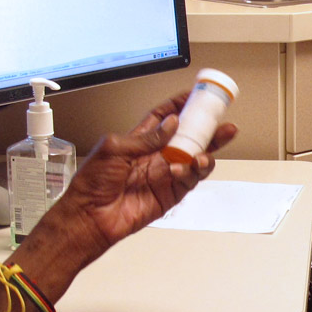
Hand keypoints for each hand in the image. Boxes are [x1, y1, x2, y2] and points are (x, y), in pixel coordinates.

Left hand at [51, 90, 237, 252]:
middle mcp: (155, 156)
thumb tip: (171, 124)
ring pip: (195, 159)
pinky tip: (182, 169)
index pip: (165, 117)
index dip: (181, 105)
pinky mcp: (170, 194)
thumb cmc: (92, 183)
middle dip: (206, 129)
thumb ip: (146, 137)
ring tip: (202, 153)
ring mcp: (165, 174)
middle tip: (221, 122)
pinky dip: (191, 172)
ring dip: (205, 153)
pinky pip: (190, 180)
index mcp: (140, 140)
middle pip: (188, 137)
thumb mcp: (114, 148)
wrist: (90, 216)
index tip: (197, 96)